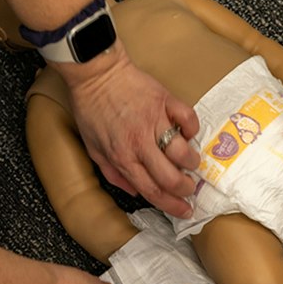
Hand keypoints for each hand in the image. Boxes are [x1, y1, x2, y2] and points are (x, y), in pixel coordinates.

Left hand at [57, 45, 200, 216]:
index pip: (152, 190)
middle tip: (190, 188)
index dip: (171, 205)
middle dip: (185, 188)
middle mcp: (140, 143)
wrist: (95, 73)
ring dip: (191, 161)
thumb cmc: (90, 108)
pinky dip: (192, 128)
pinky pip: (188, 118)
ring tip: (189, 162)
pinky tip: (187, 132)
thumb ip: (113, 172)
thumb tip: (134, 190)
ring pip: (183, 151)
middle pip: (171, 177)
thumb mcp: (93, 147)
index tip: (184, 210)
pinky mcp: (165, 101)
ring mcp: (155, 121)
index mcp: (122, 157)